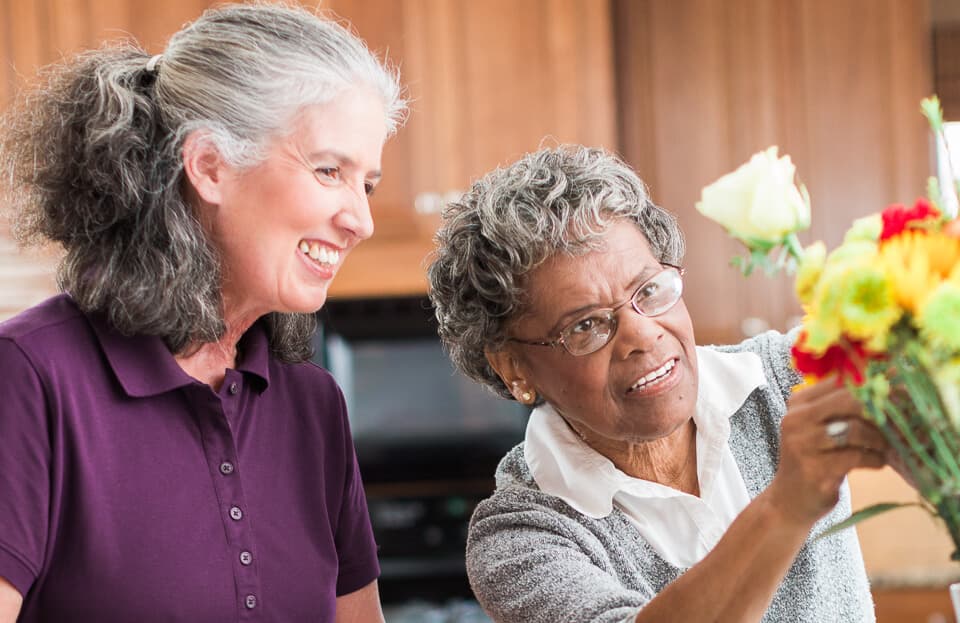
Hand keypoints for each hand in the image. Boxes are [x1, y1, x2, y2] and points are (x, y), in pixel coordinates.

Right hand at [765, 379, 887, 526]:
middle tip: (895, 420)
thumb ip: (842, 407)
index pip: (839, 381)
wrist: (789, 500)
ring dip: (878, 439)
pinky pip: (856, 457)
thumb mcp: (820, 427)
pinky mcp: (815, 470)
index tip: (893, 394)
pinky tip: (877, 462)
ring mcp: (803, 445)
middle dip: (877, 409)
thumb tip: (887, 386)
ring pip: (855, 429)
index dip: (871, 385)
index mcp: (798, 403)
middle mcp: (796, 419)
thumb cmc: (814, 458)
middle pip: (848, 400)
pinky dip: (874, 459)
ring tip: (884, 447)